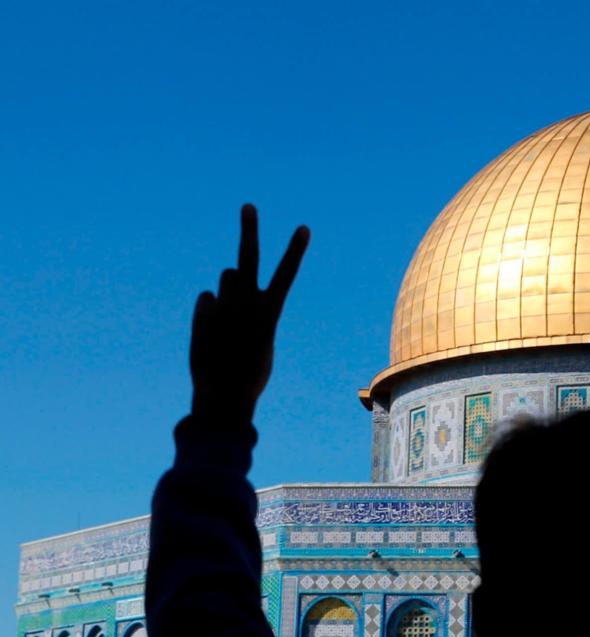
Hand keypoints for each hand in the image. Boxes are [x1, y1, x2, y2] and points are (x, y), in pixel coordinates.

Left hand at [189, 204, 309, 423]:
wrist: (224, 394)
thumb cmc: (251, 373)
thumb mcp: (261, 343)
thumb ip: (250, 311)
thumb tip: (225, 285)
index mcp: (270, 311)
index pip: (286, 274)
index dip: (296, 250)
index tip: (304, 227)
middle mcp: (246, 303)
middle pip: (248, 257)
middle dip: (249, 230)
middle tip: (248, 207)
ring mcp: (223, 305)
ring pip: (227, 277)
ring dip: (230, 286)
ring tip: (232, 313)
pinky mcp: (203, 312)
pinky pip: (207, 299)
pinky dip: (211, 309)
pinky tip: (214, 330)